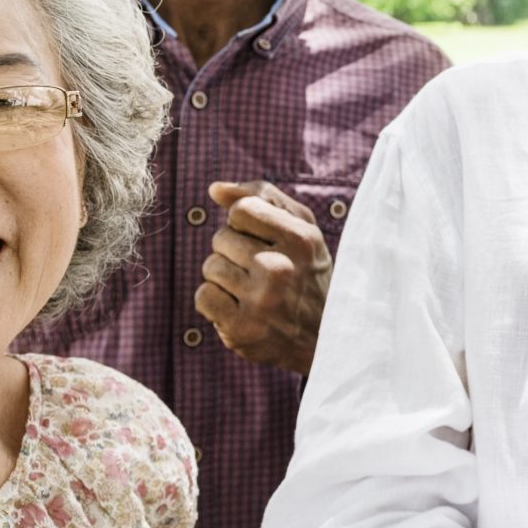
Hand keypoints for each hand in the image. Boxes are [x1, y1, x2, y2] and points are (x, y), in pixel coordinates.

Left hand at [194, 179, 332, 374]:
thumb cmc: (307, 274)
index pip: (241, 209)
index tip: (262, 240)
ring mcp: (259, 302)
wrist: (324, 339)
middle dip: (234, 251)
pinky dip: (215, 302)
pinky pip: (203, 296)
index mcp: (300, 240)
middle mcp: (280, 269)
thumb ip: (263, 197)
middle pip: (221, 238)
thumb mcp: (302, 229)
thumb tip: (214, 188)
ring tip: (252, 290)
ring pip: (210, 267)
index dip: (245, 223)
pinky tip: (239, 307)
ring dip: (225, 277)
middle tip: (261, 271)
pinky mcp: (241, 329)